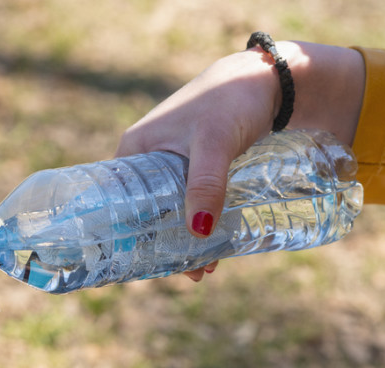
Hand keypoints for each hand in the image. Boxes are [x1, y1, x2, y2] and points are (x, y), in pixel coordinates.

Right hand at [117, 41, 364, 280]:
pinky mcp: (196, 170)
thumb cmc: (231, 100)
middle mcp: (147, 160)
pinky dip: (199, 226)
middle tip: (186, 272)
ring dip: (185, 241)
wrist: (269, 80)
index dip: (124, 236)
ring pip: (169, 212)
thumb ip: (206, 184)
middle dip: (162, 246)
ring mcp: (171, 166)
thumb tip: (198, 232)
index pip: (115, 201)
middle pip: (144, 213)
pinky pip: (189, 204)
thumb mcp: (215, 143)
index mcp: (134, 151)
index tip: (141, 265)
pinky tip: (215, 247)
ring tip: (205, 269)